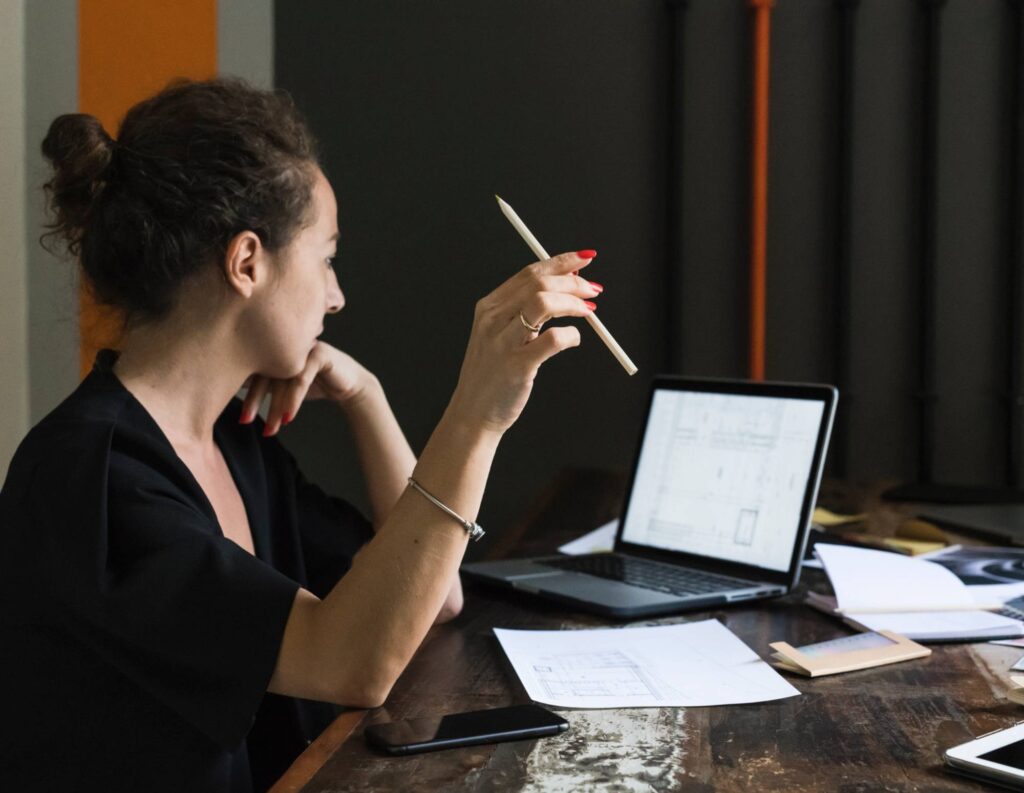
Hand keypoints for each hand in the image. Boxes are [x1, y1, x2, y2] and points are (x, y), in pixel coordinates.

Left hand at [240, 342, 375, 435]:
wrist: (350, 385)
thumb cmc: (316, 384)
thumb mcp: (286, 385)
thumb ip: (265, 384)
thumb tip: (231, 389)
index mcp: (275, 347)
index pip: (254, 369)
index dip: (244, 394)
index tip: (241, 418)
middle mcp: (287, 344)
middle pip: (265, 373)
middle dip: (255, 401)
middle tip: (246, 421)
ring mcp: (303, 347)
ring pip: (283, 379)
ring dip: (275, 406)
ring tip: (272, 428)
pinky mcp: (320, 354)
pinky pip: (302, 379)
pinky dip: (294, 400)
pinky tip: (289, 418)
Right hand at [445, 250, 601, 435]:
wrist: (473, 412)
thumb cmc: (493, 373)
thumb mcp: (499, 334)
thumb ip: (525, 309)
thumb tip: (567, 286)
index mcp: (489, 307)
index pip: (529, 273)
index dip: (561, 262)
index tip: (584, 258)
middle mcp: (493, 320)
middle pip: (539, 283)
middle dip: (573, 282)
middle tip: (592, 290)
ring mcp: (503, 342)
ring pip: (543, 303)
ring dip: (573, 302)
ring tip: (588, 311)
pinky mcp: (517, 366)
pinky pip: (552, 340)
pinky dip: (570, 335)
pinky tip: (572, 340)